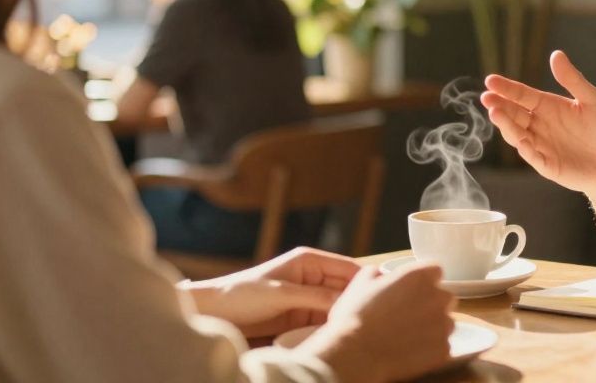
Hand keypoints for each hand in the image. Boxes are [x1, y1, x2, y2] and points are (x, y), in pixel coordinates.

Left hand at [181, 247, 359, 339]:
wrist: (214, 313)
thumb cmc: (242, 294)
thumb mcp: (282, 293)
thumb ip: (316, 297)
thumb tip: (347, 302)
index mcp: (309, 261)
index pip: (348, 268)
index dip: (365, 280)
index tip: (381, 294)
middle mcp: (313, 277)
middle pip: (346, 288)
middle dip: (357, 300)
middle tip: (371, 315)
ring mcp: (308, 298)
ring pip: (337, 307)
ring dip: (344, 316)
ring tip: (357, 327)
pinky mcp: (301, 318)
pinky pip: (323, 322)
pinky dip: (331, 328)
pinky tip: (338, 335)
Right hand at [299, 262, 455, 382]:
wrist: (354, 355)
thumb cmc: (354, 317)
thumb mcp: (359, 284)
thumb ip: (376, 272)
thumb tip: (380, 274)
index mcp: (420, 275)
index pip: (435, 271)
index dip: (423, 281)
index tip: (411, 292)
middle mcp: (438, 297)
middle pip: (444, 297)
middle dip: (430, 304)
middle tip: (408, 316)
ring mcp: (444, 324)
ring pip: (446, 322)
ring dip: (433, 327)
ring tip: (407, 336)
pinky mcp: (444, 349)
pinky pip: (442, 346)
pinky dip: (430, 349)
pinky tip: (410, 352)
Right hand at [481, 50, 595, 193]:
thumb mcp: (592, 100)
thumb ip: (573, 79)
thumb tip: (556, 54)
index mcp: (547, 107)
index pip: (522, 95)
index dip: (507, 88)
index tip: (490, 80)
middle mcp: (539, 125)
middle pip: (514, 114)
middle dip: (499, 106)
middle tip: (487, 98)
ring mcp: (540, 145)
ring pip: (517, 134)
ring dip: (506, 125)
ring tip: (495, 113)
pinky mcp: (546, 165)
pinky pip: (533, 156)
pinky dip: (525, 149)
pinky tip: (521, 141)